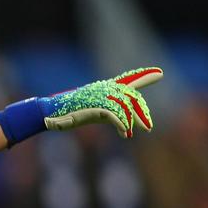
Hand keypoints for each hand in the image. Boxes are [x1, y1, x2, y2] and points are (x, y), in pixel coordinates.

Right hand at [41, 67, 162, 137]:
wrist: (49, 114)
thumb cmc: (66, 114)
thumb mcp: (91, 112)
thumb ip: (109, 114)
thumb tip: (124, 126)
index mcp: (103, 89)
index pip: (128, 80)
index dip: (144, 76)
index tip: (159, 73)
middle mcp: (104, 90)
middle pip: (131, 97)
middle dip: (142, 112)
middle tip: (149, 126)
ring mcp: (100, 97)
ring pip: (126, 108)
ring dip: (135, 121)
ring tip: (143, 131)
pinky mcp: (96, 107)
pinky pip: (116, 116)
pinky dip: (122, 126)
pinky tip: (125, 134)